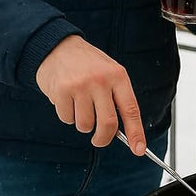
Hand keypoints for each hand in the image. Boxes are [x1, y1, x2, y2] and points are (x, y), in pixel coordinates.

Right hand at [36, 35, 145, 152]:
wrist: (56, 46)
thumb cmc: (86, 63)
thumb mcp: (109, 71)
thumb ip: (116, 97)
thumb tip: (123, 131)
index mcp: (118, 75)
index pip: (131, 110)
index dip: (136, 133)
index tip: (139, 149)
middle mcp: (101, 81)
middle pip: (108, 124)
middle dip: (103, 139)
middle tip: (99, 140)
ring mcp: (80, 86)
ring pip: (85, 125)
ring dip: (82, 123)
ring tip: (79, 105)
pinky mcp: (61, 91)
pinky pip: (67, 119)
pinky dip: (67, 115)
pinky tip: (67, 99)